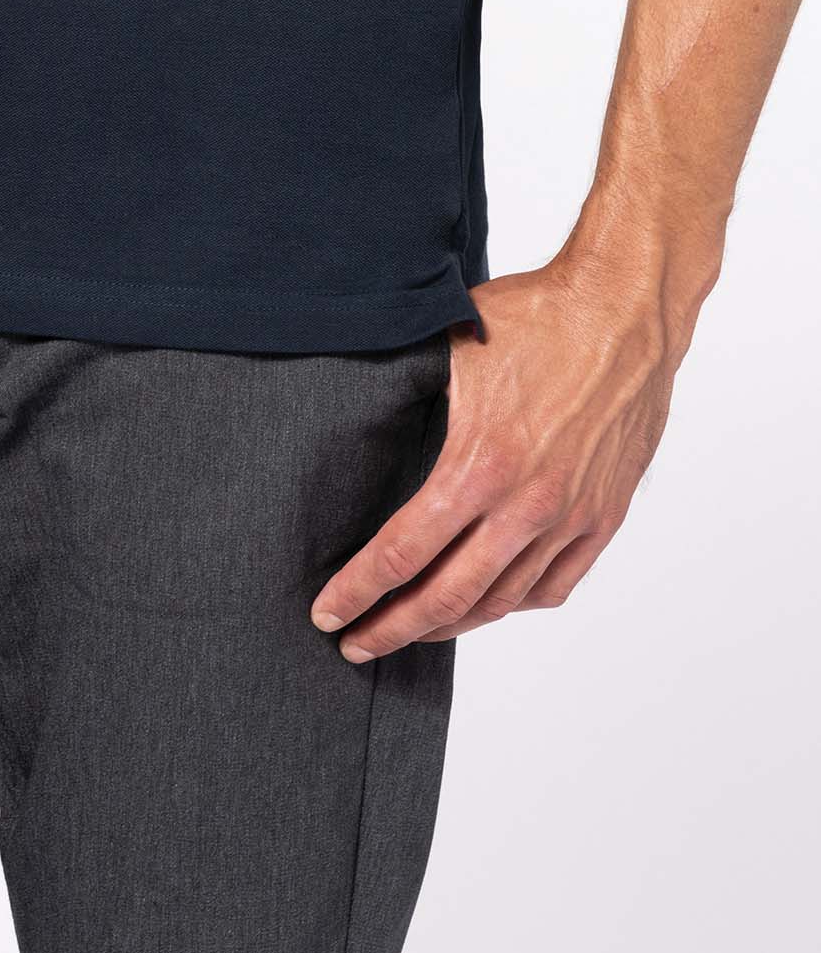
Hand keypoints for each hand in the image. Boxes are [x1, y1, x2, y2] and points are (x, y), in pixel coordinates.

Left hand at [310, 248, 684, 657]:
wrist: (626, 309)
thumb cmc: (536, 316)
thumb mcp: (450, 346)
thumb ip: (407, 395)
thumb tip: (352, 414)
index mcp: (479, 464)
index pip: (403, 552)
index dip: (359, 589)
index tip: (327, 613)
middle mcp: (526, 504)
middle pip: (448, 596)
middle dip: (392, 628)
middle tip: (355, 645)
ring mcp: (570, 516)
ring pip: (501, 601)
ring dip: (450, 625)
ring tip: (413, 629)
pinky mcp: (604, 516)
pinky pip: (553, 586)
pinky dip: (512, 605)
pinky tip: (486, 604)